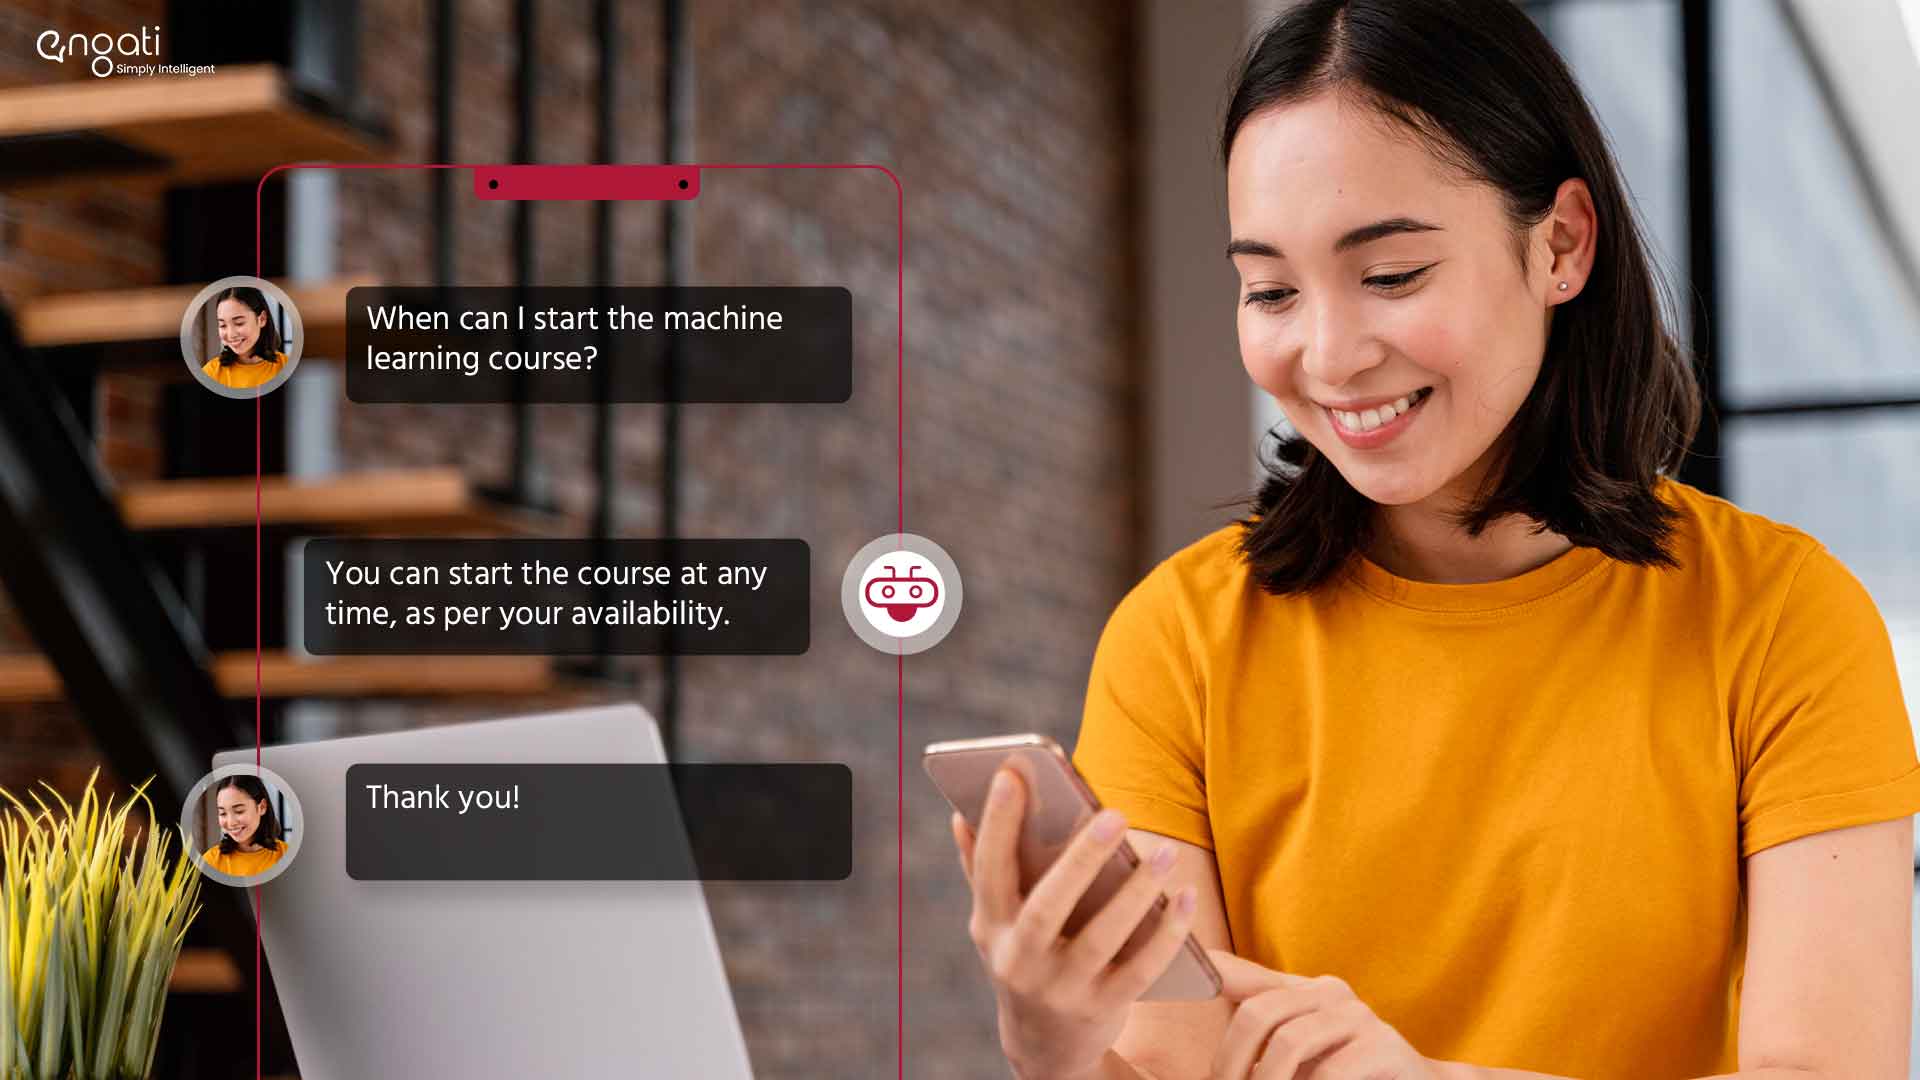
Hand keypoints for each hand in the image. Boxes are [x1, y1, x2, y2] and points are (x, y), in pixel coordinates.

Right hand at [953, 768, 1199, 1079]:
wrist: (1043, 1048)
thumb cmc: (1023, 958)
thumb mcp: (994, 924)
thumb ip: (980, 870)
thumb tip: (960, 814)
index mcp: (991, 927)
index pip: (990, 871)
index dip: (997, 823)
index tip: (1012, 774)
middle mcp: (1021, 961)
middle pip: (1048, 907)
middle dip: (1080, 860)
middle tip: (1115, 814)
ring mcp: (1062, 989)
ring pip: (1102, 938)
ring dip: (1136, 894)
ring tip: (1164, 854)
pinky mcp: (1102, 1008)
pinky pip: (1141, 970)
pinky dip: (1166, 934)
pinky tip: (1184, 897)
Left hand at [1208, 951, 1438, 1079]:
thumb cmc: (1346, 1076)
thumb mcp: (1298, 1054)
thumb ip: (1260, 1032)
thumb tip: (1203, 1002)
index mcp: (1305, 990)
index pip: (1241, 976)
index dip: (1203, 974)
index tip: (1166, 979)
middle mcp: (1332, 994)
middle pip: (1258, 1013)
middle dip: (1232, 1061)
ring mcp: (1361, 1018)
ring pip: (1289, 1042)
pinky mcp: (1386, 1049)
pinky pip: (1329, 1072)